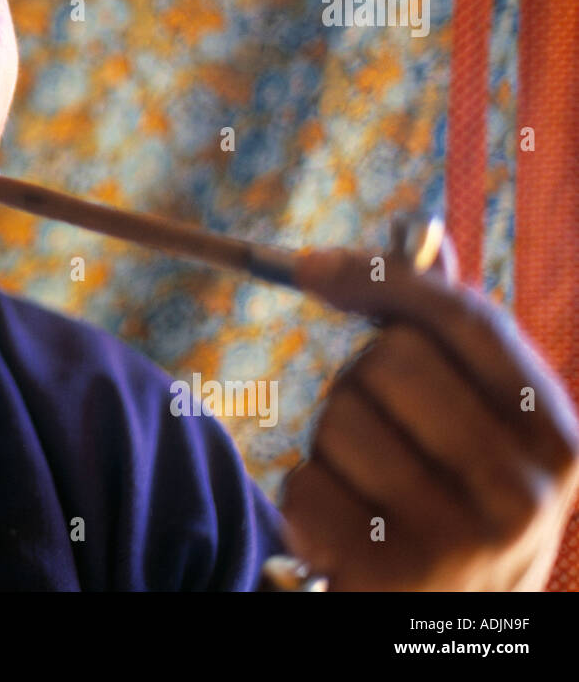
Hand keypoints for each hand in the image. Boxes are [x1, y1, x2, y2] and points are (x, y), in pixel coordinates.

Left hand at [280, 237, 578, 589]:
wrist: (450, 622)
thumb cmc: (460, 497)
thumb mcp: (487, 426)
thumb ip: (455, 336)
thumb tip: (422, 234)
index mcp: (557, 438)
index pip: (468, 320)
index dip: (383, 278)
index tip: (311, 264)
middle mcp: (521, 494)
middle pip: (391, 361)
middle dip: (364, 382)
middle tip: (384, 427)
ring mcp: (455, 542)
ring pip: (340, 420)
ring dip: (334, 443)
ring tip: (371, 484)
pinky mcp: (382, 577)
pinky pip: (303, 484)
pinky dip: (309, 496)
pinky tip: (347, 527)